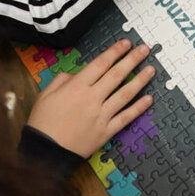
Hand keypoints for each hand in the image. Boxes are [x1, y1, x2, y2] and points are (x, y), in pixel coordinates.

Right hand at [26, 39, 154, 157]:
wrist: (46, 152)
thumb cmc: (43, 122)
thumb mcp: (46, 94)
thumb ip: (63, 79)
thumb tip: (78, 74)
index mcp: (77, 86)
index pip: (101, 64)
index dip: (115, 51)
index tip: (126, 43)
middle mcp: (92, 98)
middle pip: (116, 75)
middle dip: (132, 60)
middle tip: (145, 49)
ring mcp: (101, 115)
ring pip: (125, 94)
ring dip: (140, 80)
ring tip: (151, 69)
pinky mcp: (106, 131)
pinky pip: (126, 117)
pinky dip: (138, 108)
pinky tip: (149, 99)